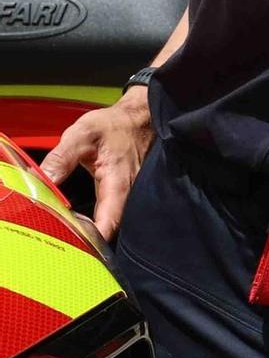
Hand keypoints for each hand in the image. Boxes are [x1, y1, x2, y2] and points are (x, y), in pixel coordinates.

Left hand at [42, 88, 154, 238]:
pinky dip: (90, 220)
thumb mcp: (82, 135)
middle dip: (82, 238)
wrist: (138, 119)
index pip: (107, 226)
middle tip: (56, 233)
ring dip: (85, 229)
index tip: (66, 236)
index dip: (87, 237)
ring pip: (107, 224)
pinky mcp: (120, 194)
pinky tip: (73, 217)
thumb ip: (60, 159)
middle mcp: (126, 196)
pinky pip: (106, 215)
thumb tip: (40, 181)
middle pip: (106, 231)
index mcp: (119, 185)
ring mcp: (125, 197)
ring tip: (61, 227)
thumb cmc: (114, 126)